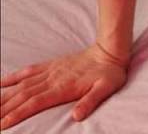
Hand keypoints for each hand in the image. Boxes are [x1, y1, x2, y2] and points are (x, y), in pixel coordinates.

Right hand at [0, 43, 128, 128]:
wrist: (109, 51)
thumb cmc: (109, 73)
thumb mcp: (105, 89)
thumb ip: (91, 101)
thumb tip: (77, 116)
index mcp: (62, 87)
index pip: (35, 102)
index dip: (18, 113)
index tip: (3, 123)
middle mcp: (52, 79)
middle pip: (23, 95)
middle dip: (5, 107)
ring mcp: (50, 72)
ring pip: (22, 85)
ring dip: (5, 95)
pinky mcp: (51, 66)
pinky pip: (28, 71)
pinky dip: (13, 78)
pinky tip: (2, 83)